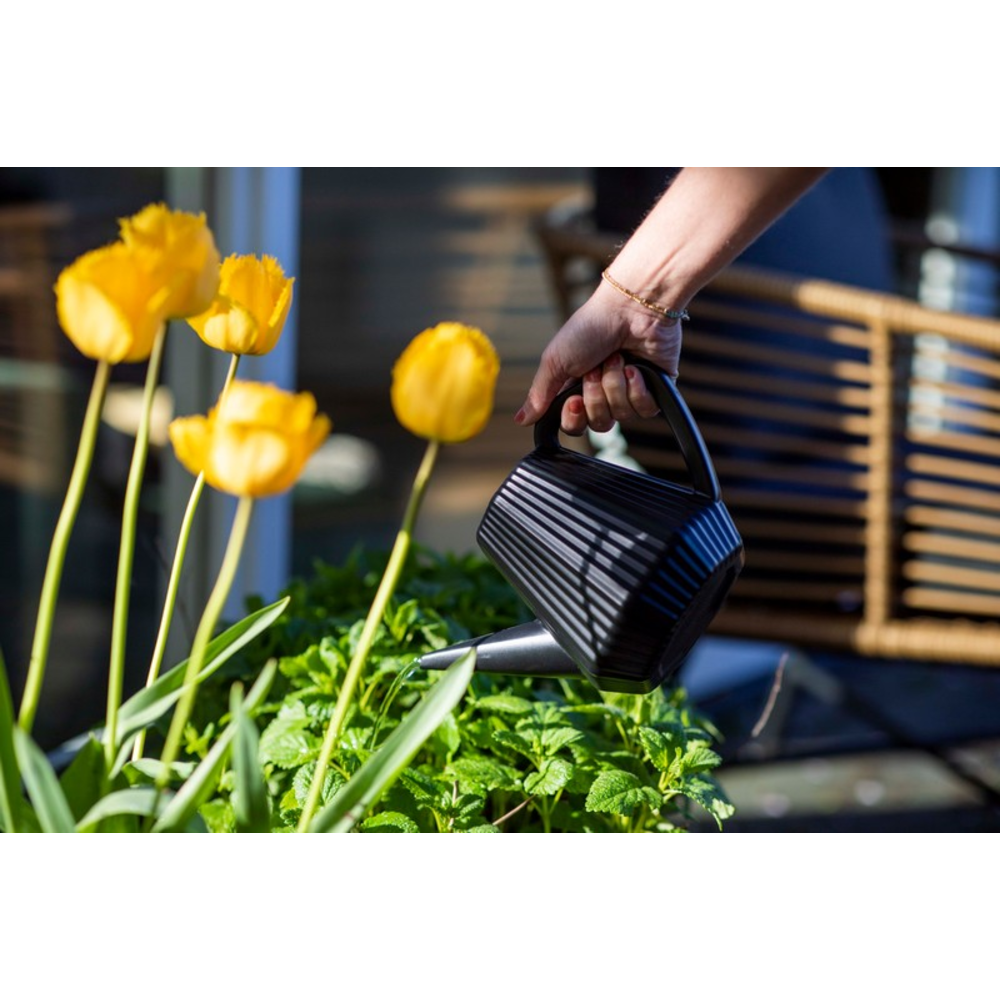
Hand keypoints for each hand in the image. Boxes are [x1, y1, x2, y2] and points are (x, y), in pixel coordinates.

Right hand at [515, 281, 681, 434]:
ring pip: (622, 416)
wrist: (630, 308)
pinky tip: (636, 366)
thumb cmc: (591, 327)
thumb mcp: (555, 360)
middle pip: (598, 424)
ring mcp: (630, 393)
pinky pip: (645, 410)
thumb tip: (521, 420)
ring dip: (616, 385)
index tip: (574, 400)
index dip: (574, 419)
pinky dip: (638, 388)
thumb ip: (539, 394)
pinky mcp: (655, 390)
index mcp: (578, 388)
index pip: (574, 425)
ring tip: (617, 359)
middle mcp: (604, 394)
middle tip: (595, 368)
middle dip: (596, 396)